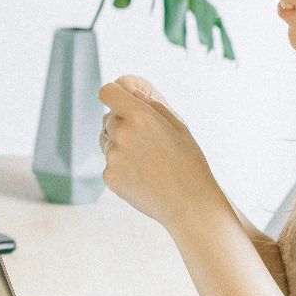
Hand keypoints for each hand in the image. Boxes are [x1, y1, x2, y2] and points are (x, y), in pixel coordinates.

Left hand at [97, 75, 227, 229]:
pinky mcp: (110, 177)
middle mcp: (122, 133)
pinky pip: (110, 163)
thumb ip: (151, 104)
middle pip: (108, 118)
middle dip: (122, 123)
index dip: (115, 94)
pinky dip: (122, 166)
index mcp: (140, 116)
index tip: (122, 101)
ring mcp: (113, 157)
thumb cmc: (188, 162)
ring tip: (147, 160)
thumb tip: (130, 91)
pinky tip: (143, 176)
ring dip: (120, 144)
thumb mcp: (178, 125)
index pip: (108, 92)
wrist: (189, 204)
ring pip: (107, 141)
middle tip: (146, 139)